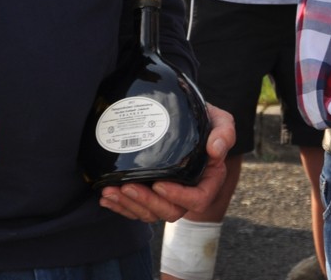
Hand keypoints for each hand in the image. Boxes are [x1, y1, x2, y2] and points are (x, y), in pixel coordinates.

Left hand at [97, 103, 235, 221]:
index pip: (198, 199)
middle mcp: (188, 192)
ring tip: (110, 192)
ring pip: (151, 213)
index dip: (179, 197)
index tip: (160, 184)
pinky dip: (121, 207)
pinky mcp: (152, 192)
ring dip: (129, 206)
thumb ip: (224, 132)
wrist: (185, 117)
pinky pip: (137, 209)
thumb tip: (215, 149)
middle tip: (127, 187)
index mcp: (208, 180)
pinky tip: (106, 198)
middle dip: (147, 202)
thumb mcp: (220, 121)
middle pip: (171, 211)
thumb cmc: (205, 121)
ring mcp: (169, 194)